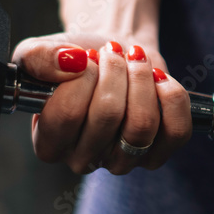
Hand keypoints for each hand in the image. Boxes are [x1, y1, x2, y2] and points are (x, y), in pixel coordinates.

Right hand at [11, 32, 192, 174]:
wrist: (114, 53)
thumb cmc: (74, 59)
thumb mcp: (39, 51)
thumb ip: (38, 57)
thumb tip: (69, 63)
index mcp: (50, 144)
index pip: (66, 115)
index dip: (81, 77)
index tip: (84, 57)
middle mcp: (84, 160)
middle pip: (107, 117)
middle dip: (113, 71)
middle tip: (111, 52)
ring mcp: (123, 161)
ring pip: (142, 125)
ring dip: (141, 79)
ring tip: (134, 59)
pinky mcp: (159, 152)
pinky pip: (176, 131)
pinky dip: (171, 96)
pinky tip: (159, 79)